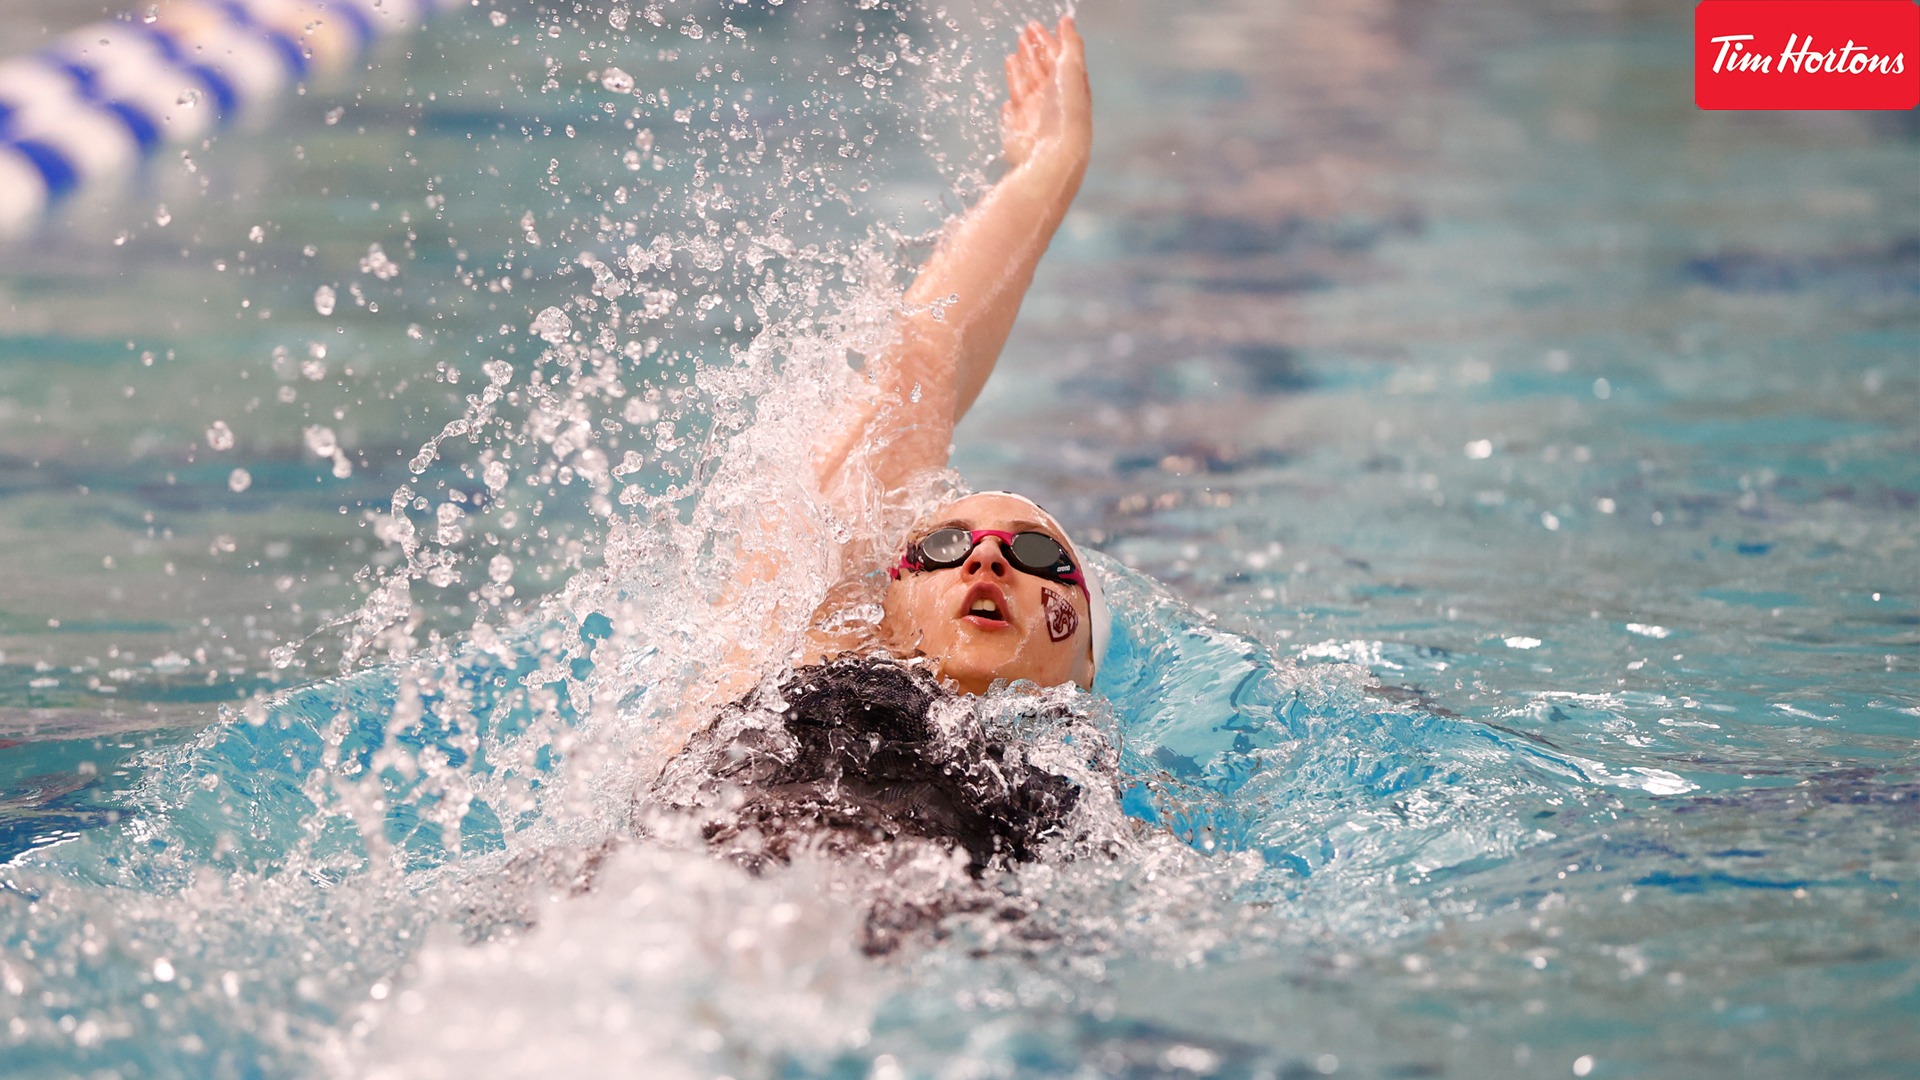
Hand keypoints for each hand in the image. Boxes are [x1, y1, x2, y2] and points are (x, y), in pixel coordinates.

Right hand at [999, 16, 1091, 173]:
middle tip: (1023, 33)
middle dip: (1033, 51)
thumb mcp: (1072, 69)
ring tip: (1013, 53)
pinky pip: (1013, 110)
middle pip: (1042, 70)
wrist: (1050, 153)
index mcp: (1070, 86)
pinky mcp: (1018, 129)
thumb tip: (1068, 21)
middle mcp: (1053, 100)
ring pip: (1026, 86)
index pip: (1058, 58)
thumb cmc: (1065, 110)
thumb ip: (1070, 44)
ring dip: (1020, 69)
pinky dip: (1011, 101)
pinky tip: (1008, 95)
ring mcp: (1035, 115)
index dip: (1047, 41)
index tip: (1034, 25)